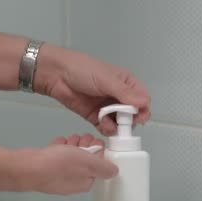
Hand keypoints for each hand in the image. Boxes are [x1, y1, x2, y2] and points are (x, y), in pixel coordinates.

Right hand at [17, 134, 117, 194]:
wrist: (28, 168)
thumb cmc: (59, 164)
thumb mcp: (88, 163)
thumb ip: (104, 167)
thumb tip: (115, 172)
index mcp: (85, 183)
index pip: (99, 165)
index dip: (98, 151)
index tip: (93, 141)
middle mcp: (73, 183)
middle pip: (85, 161)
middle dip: (85, 146)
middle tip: (80, 138)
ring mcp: (58, 177)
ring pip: (71, 157)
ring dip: (72, 146)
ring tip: (69, 139)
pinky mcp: (46, 170)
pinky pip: (58, 157)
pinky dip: (59, 148)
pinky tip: (58, 143)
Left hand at [34, 45, 150, 135]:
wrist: (56, 75)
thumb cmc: (83, 70)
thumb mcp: (107, 79)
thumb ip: (125, 93)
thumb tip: (145, 104)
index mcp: (126, 83)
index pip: (142, 99)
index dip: (142, 110)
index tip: (137, 117)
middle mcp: (119, 96)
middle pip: (133, 114)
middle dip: (129, 120)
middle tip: (121, 121)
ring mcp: (107, 107)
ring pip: (121, 123)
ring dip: (117, 126)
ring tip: (106, 121)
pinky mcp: (96, 117)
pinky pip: (107, 127)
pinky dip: (106, 129)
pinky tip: (101, 123)